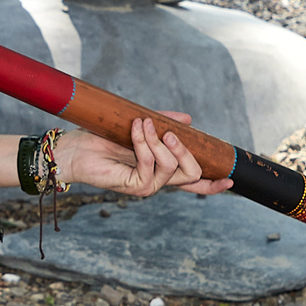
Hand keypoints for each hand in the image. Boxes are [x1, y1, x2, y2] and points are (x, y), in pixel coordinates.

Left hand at [57, 114, 234, 198]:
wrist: (75, 148)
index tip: (231, 180)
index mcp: (160, 168)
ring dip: (159, 142)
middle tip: (170, 132)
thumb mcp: (138, 126)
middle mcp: (157, 180)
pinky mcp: (134, 187)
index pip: (192, 181)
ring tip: (143, 124)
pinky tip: (135, 129)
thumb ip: (163, 123)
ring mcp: (147, 185)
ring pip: (172, 168)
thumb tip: (188, 119)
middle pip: (191, 174)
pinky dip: (144, 144)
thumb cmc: (102, 138)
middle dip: (186, 151)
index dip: (212, 184)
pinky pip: (150, 165)